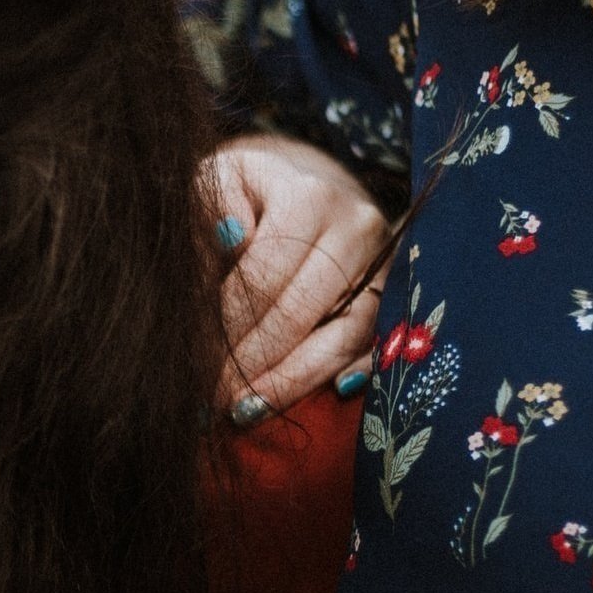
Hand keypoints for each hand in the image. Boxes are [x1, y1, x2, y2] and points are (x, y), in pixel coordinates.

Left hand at [208, 132, 389, 420]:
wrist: (304, 183)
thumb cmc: (248, 190)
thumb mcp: (220, 182)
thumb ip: (210, 209)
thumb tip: (229, 237)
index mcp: (310, 196)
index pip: (263, 277)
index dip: (228, 325)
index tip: (196, 361)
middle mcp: (357, 228)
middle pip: (301, 313)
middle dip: (252, 363)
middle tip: (213, 399)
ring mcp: (385, 263)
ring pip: (342, 337)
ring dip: (291, 381)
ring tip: (246, 410)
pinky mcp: (397, 293)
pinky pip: (372, 347)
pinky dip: (340, 377)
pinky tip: (302, 400)